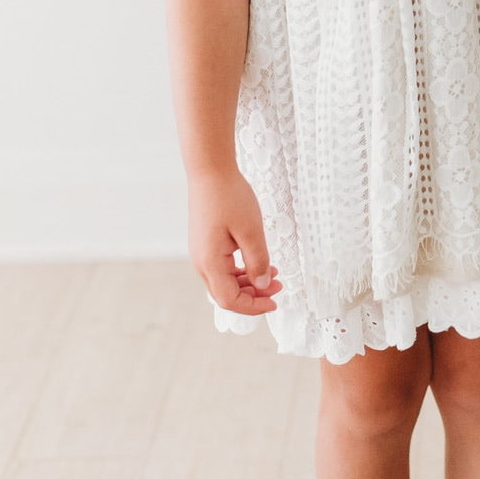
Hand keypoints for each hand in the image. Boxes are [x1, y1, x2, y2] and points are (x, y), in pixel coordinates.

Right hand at [188, 168, 280, 316]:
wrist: (209, 171)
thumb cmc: (229, 197)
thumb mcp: (251, 230)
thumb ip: (257, 261)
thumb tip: (262, 285)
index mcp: (209, 262)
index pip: (229, 300)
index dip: (253, 306)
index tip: (274, 302)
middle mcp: (201, 262)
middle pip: (225, 294)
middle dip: (253, 296)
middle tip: (278, 287)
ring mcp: (201, 253)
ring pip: (224, 281)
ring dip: (248, 283)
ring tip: (273, 274)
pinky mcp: (205, 243)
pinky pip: (221, 267)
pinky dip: (240, 270)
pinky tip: (257, 263)